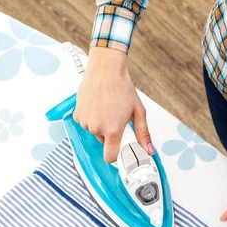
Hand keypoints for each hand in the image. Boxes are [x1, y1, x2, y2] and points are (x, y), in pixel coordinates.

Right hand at [74, 47, 152, 162]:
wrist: (105, 70)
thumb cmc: (122, 88)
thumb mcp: (138, 111)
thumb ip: (143, 133)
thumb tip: (149, 150)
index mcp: (113, 130)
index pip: (110, 157)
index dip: (116, 155)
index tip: (120, 148)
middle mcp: (97, 128)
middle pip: (104, 142)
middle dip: (111, 134)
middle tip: (117, 118)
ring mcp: (86, 122)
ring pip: (95, 132)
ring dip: (101, 125)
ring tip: (107, 108)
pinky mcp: (78, 115)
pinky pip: (86, 123)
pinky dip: (91, 117)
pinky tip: (97, 105)